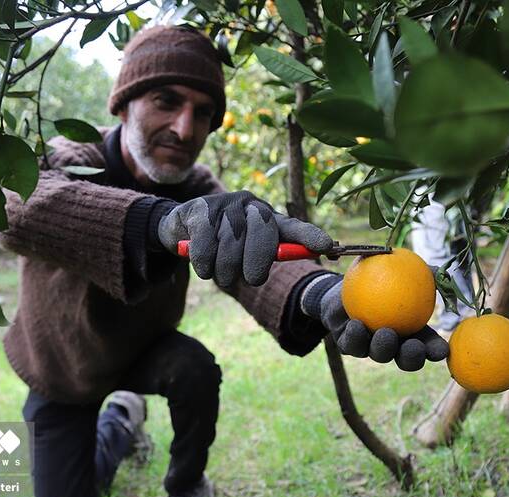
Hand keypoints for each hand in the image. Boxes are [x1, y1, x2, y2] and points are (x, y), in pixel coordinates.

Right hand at [157, 191, 333, 286]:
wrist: (183, 227)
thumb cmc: (225, 244)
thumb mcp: (249, 250)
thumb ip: (271, 255)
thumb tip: (301, 259)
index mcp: (270, 218)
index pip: (293, 227)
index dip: (308, 236)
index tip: (326, 245)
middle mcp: (252, 206)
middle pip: (262, 235)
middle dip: (255, 264)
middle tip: (250, 280)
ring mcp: (226, 204)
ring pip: (231, 246)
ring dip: (225, 271)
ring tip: (221, 275)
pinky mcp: (201, 209)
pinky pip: (206, 247)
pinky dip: (205, 265)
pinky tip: (205, 266)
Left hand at [301, 275, 448, 369]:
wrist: (342, 286)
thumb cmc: (377, 276)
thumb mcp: (397, 270)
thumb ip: (418, 272)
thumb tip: (439, 271)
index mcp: (410, 331)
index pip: (427, 344)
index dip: (435, 350)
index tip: (442, 350)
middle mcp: (392, 343)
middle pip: (406, 359)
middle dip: (413, 357)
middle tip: (414, 346)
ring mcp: (370, 346)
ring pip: (379, 355)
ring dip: (384, 347)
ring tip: (385, 332)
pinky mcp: (348, 345)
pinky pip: (352, 345)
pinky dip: (355, 336)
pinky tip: (356, 325)